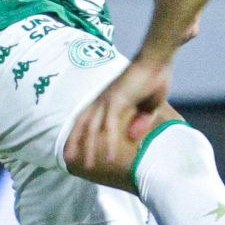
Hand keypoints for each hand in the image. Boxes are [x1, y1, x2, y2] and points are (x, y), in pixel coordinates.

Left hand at [65, 57, 170, 177]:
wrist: (157, 59)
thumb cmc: (154, 78)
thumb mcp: (149, 106)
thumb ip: (140, 121)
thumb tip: (132, 137)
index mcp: (107, 98)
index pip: (87, 116)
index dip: (78, 131)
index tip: (73, 144)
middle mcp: (103, 99)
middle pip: (83, 124)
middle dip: (74, 142)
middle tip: (67, 159)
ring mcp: (108, 99)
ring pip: (93, 128)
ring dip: (89, 148)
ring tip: (86, 165)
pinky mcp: (118, 100)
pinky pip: (110, 126)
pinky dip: (109, 142)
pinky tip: (110, 157)